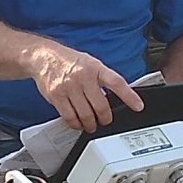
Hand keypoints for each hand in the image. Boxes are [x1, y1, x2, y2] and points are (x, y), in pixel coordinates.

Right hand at [23, 43, 141, 132]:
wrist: (44, 57)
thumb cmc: (69, 61)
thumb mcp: (90, 63)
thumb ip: (102, 78)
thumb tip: (117, 95)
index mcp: (95, 67)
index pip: (116, 82)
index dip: (129, 96)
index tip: (138, 106)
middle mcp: (83, 76)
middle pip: (100, 105)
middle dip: (105, 118)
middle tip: (105, 121)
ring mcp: (69, 86)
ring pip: (85, 114)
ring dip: (90, 124)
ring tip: (91, 125)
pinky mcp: (56, 95)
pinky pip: (69, 116)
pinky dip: (76, 124)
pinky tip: (78, 123)